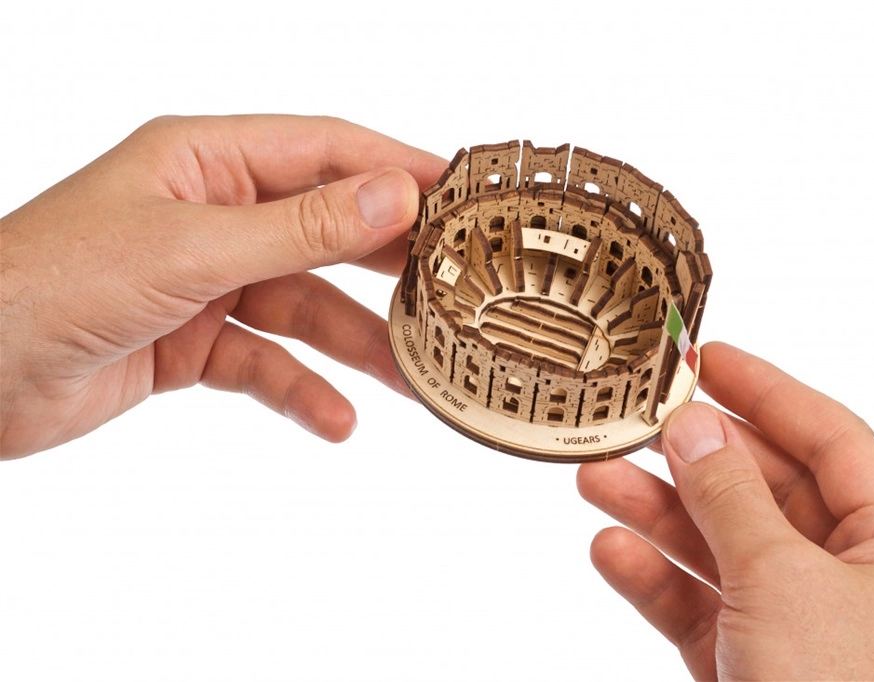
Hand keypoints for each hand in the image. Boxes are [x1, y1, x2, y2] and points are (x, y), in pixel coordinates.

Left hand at [0, 115, 447, 458]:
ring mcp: (204, 280)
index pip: (326, 151)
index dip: (397, 170)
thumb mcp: (190, 249)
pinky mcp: (192, 341)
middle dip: (387, 267)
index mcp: (207, 161)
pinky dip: (300, 390)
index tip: (462, 197)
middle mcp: (212, 214)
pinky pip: (266, 362)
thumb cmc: (50, 281)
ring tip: (411, 377)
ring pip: (303, 306)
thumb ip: (300, 229)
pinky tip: (336, 420)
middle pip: (325, 232)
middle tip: (454, 290)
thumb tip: (394, 198)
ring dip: (354, 343)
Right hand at [578, 342, 873, 679]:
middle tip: (638, 420)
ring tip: (597, 480)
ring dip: (659, 513)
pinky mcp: (750, 666)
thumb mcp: (782, 580)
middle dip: (696, 458)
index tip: (710, 358)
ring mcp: (799, 624)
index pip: (833, 438)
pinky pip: (697, 604)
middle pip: (766, 490)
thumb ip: (730, 496)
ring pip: (721, 545)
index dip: (769, 391)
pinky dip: (653, 579)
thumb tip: (693, 427)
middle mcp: (854, 578)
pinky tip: (610, 552)